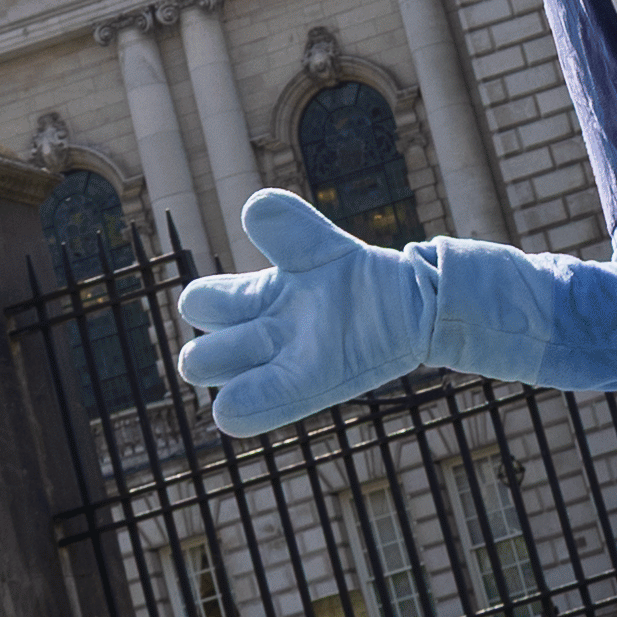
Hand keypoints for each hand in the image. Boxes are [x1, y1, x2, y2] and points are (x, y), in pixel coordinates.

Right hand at [176, 192, 437, 435]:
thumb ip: (290, 227)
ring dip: (225, 373)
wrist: (414, 302)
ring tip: (256, 356)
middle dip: (204, 353)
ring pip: (228, 380)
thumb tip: (254, 207)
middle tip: (246, 332)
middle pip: (201, 357)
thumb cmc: (361, 275)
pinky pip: (264, 403)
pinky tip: (233, 409)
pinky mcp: (311, 387)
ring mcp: (284, 366)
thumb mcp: (320, 247)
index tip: (231, 295)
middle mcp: (262, 337)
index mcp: (255, 299)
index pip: (202, 306)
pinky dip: (245, 406)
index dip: (206, 302)